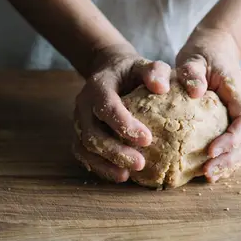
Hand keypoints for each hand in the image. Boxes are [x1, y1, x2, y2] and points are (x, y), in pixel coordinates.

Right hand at [73, 44, 170, 182]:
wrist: (110, 71)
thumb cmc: (132, 71)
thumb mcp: (145, 64)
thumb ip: (155, 71)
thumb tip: (162, 88)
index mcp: (99, 85)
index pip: (107, 106)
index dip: (124, 124)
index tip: (147, 139)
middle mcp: (84, 104)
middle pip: (91, 132)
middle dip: (114, 151)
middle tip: (140, 164)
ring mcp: (79, 120)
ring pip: (84, 147)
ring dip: (104, 164)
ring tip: (127, 176)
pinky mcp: (80, 134)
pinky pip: (83, 155)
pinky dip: (99, 167)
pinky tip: (119, 175)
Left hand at [176, 26, 240, 181]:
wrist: (215, 46)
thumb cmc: (203, 52)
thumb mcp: (194, 57)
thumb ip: (193, 72)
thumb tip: (196, 91)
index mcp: (239, 93)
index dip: (231, 140)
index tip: (210, 152)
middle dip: (230, 159)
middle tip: (207, 173)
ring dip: (231, 163)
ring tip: (208, 176)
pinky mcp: (234, 121)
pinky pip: (237, 145)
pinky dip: (227, 159)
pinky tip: (208, 170)